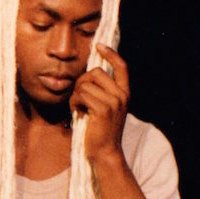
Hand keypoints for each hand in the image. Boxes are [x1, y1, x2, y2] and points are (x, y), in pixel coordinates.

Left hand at [70, 43, 129, 165]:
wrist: (105, 152)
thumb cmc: (99, 130)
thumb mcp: (105, 107)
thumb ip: (102, 91)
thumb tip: (88, 74)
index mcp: (125, 93)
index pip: (121, 66)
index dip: (110, 53)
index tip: (99, 46)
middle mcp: (122, 96)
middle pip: (96, 72)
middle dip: (82, 82)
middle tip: (79, 98)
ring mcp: (114, 102)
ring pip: (85, 84)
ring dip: (76, 95)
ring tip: (79, 108)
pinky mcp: (103, 110)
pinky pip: (82, 95)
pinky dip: (75, 103)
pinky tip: (78, 113)